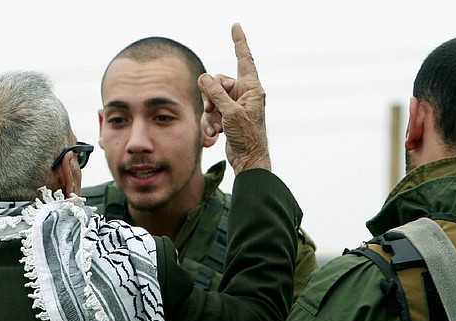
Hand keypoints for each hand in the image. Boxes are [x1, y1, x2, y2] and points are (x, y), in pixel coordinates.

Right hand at [198, 23, 270, 173]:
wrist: (248, 160)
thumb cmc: (247, 137)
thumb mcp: (231, 113)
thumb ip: (216, 93)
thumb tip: (203, 77)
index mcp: (252, 89)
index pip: (244, 59)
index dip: (239, 42)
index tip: (236, 26)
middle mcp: (244, 94)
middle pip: (217, 82)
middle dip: (210, 97)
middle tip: (213, 111)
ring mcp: (235, 106)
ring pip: (211, 99)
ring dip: (208, 115)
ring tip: (214, 129)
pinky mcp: (227, 117)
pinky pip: (211, 113)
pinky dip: (209, 123)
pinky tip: (212, 137)